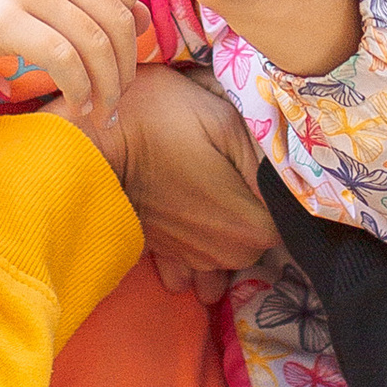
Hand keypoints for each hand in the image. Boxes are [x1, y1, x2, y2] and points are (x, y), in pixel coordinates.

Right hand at [0, 0, 143, 144]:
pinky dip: (79, 90)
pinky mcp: (5, 17)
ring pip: (96, 43)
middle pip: (118, 20)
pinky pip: (65, 59)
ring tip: (100, 113)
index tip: (124, 71)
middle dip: (125, 69)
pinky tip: (76, 108)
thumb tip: (143, 16)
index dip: (133, 37)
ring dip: (106, 87)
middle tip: (116, 103)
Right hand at [85, 63, 279, 303]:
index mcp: (252, 227)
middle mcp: (227, 255)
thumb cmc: (157, 122)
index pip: (294, 220)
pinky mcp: (165, 255)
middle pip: (264, 237)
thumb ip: (269, 155)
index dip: (286, 190)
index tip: (269, 163)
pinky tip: (190, 216)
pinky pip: (194, 267)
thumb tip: (302, 179)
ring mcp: (194, 261)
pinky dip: (198, 247)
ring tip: (214, 194)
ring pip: (231, 253)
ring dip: (228, 230)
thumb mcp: (224, 119)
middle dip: (258, 207)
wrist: (85, 144)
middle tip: (237, 166)